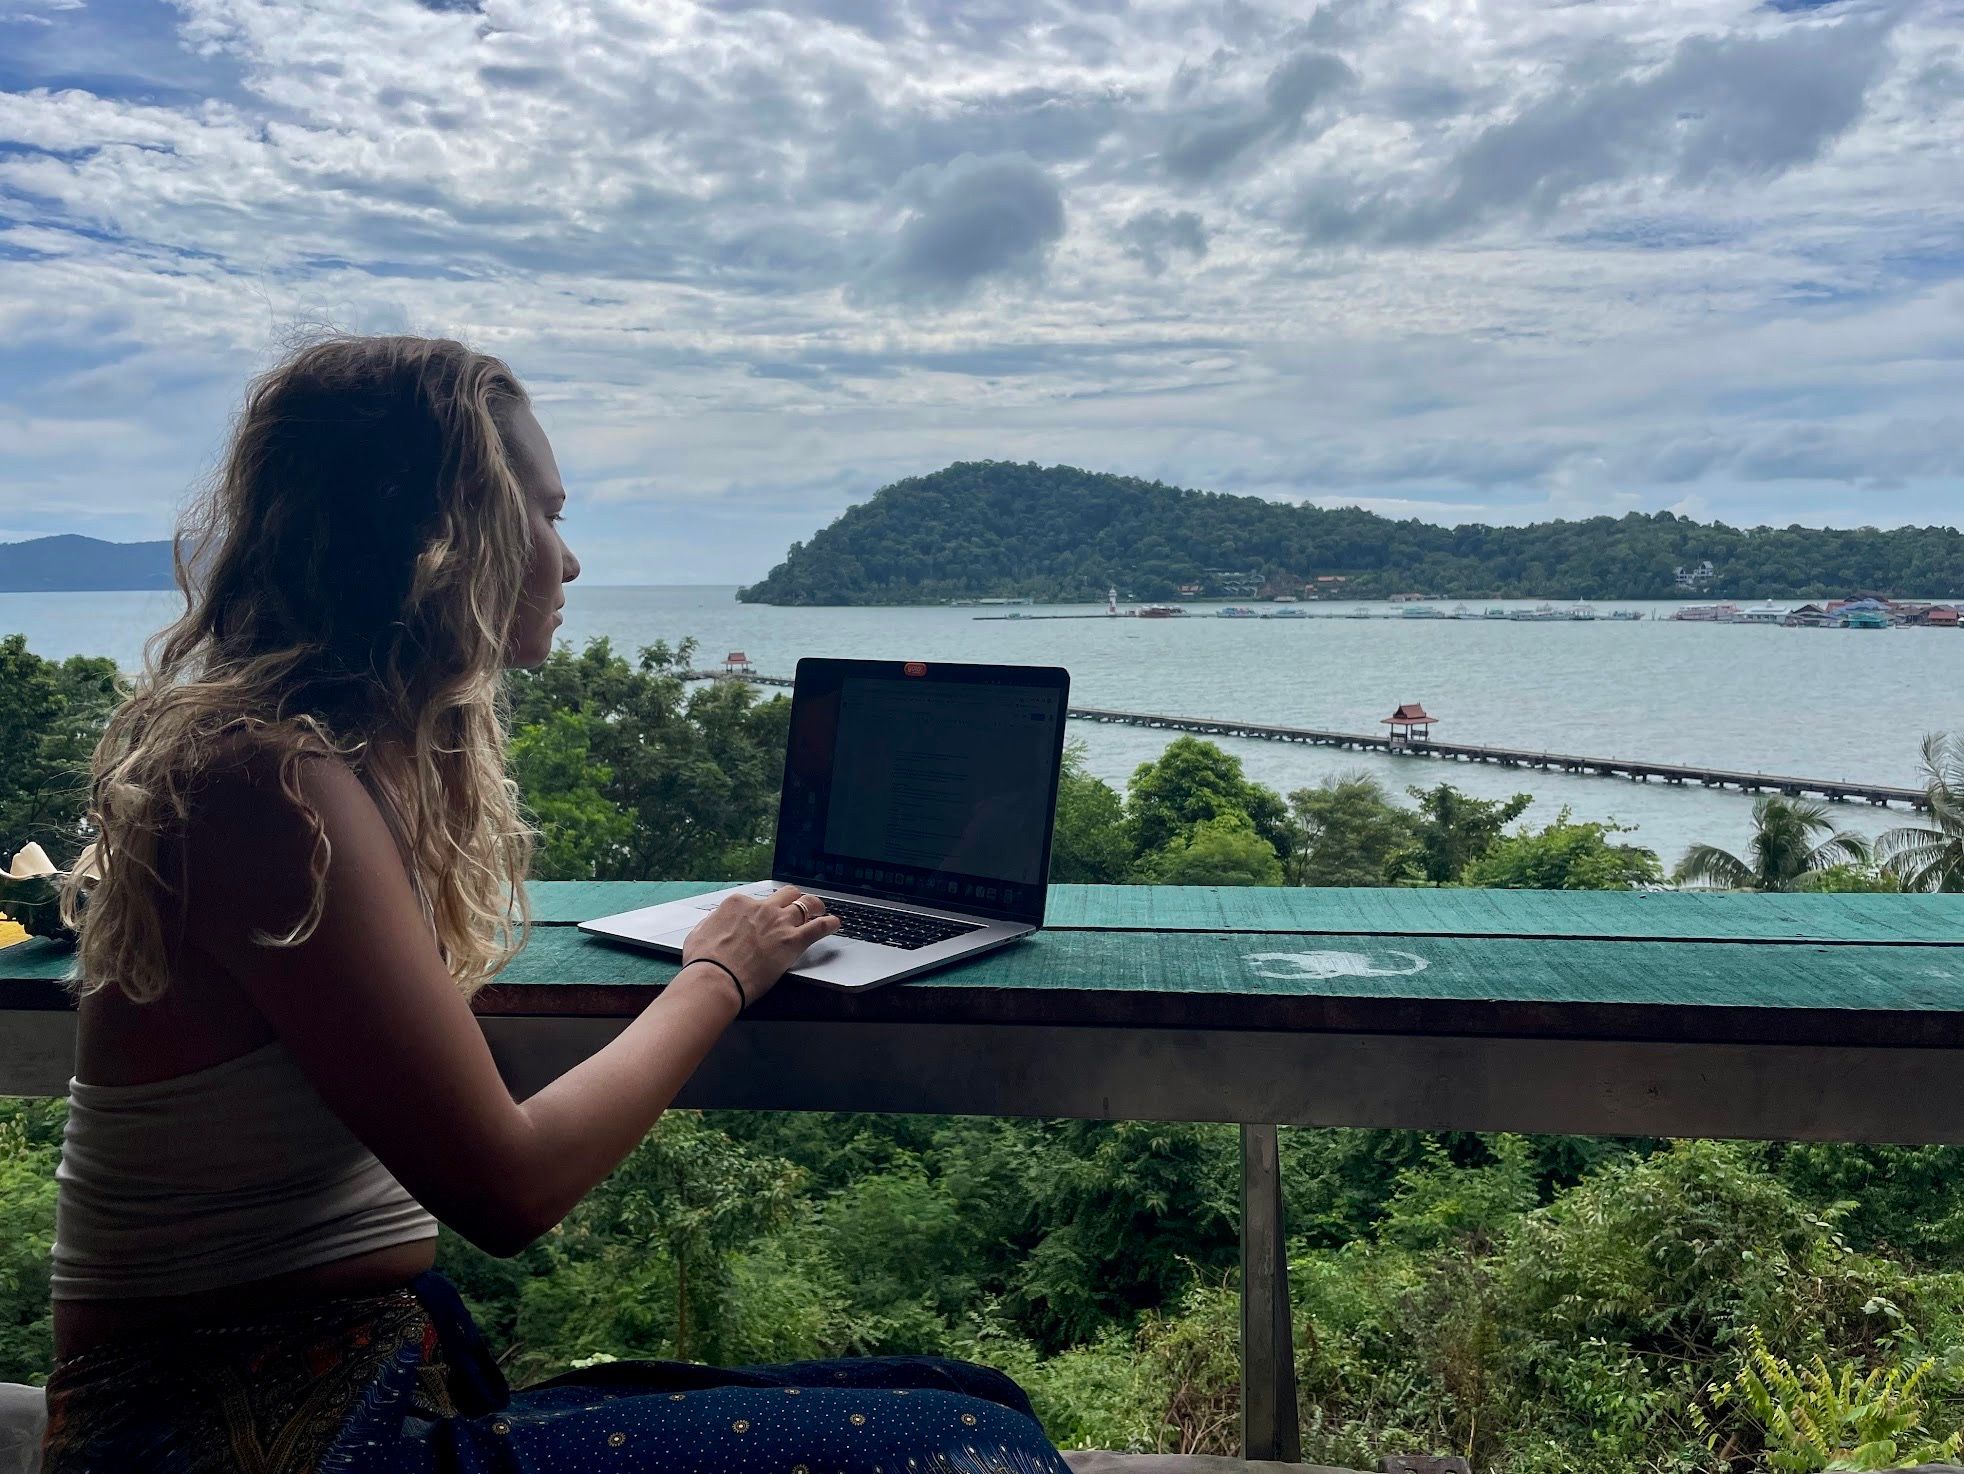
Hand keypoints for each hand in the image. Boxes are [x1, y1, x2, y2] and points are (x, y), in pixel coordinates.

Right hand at [680, 887, 840, 1006]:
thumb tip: (713, 922)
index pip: (759, 899)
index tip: (767, 916)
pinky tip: (835, 924)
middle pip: (787, 894)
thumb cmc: (704, 961)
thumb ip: (711, 923)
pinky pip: (819, 926)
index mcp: (739, 903)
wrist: (716, 978)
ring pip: (807, 904)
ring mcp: (779, 922)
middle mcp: (762, 908)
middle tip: (798, 906)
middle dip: (794, 899)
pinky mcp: (793, 941)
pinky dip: (830, 924)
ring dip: (816, 906)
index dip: (766, 908)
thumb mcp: (698, 933)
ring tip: (821, 910)